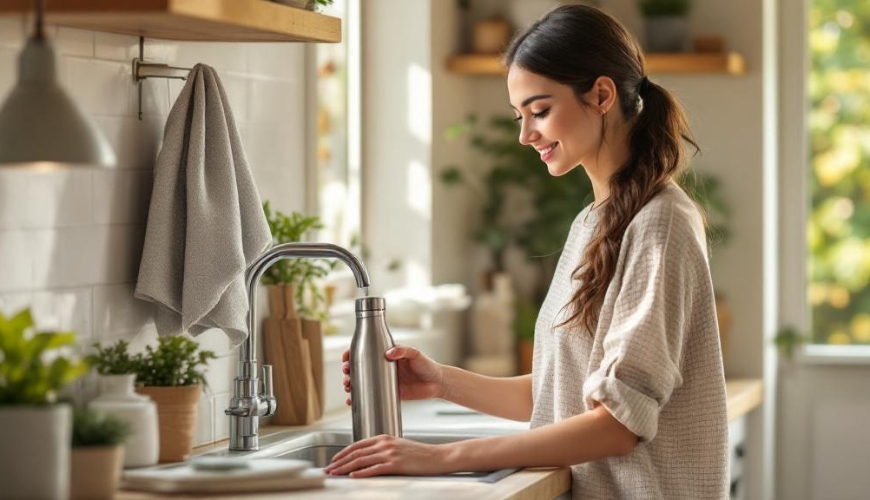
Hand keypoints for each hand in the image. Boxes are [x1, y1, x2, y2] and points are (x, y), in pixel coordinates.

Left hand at [324, 434, 451, 477]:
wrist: (437, 456)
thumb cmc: (419, 454)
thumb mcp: (398, 446)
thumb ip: (382, 449)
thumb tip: (367, 457)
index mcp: (384, 438)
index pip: (357, 445)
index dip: (343, 453)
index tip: (334, 460)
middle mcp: (384, 443)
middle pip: (356, 453)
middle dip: (339, 462)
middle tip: (328, 469)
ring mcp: (390, 453)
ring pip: (361, 460)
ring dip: (345, 468)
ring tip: (335, 474)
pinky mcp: (396, 464)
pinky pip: (374, 469)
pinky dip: (361, 473)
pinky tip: (353, 476)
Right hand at [342, 345, 445, 405]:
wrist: (437, 384)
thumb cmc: (427, 365)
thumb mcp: (416, 354)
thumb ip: (403, 351)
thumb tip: (389, 352)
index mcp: (387, 354)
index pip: (366, 351)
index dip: (353, 353)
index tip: (346, 356)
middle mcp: (382, 367)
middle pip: (359, 367)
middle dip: (348, 371)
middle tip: (346, 374)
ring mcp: (384, 381)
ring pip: (361, 382)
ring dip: (351, 384)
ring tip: (348, 387)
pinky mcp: (387, 393)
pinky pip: (370, 396)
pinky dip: (359, 399)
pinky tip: (351, 402)